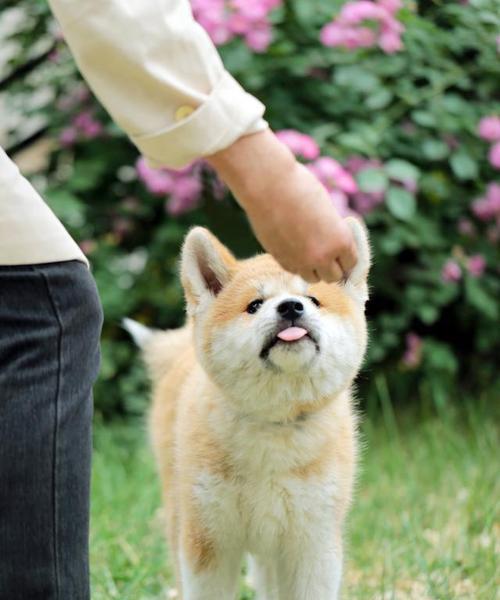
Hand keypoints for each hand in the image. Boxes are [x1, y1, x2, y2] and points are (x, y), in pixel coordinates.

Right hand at [206, 129, 357, 282]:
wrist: (269, 186)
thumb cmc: (301, 188)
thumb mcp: (328, 209)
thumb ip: (333, 232)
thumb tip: (333, 248)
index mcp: (341, 241)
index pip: (351, 263)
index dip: (346, 256)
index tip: (340, 252)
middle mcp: (323, 257)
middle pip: (334, 277)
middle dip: (331, 266)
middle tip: (326, 254)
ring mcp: (301, 262)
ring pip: (313, 278)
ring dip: (314, 269)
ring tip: (308, 252)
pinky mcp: (282, 261)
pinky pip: (295, 271)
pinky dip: (297, 263)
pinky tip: (293, 247)